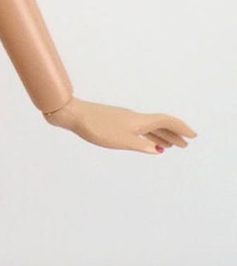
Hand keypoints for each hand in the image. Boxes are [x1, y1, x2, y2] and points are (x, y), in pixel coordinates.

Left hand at [43, 96, 196, 153]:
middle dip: (174, 134)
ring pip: (149, 128)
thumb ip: (140, 145)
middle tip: (186, 144)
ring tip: (171, 146)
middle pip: (159, 125)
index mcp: (137, 121)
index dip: (180, 127)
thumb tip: (157, 151)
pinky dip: (148, 137)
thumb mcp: (120, 140)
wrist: (73, 114)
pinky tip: (146, 143)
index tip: (193, 136)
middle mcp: (134, 118)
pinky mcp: (115, 122)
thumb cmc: (95, 127)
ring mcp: (124, 120)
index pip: (165, 121)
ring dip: (162, 136)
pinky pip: (139, 130)